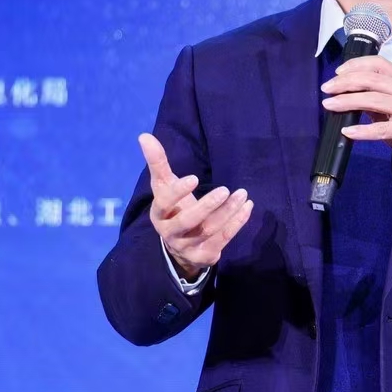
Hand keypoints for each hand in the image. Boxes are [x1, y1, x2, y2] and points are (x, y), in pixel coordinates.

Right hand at [139, 132, 252, 278]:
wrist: (180, 249)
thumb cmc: (173, 208)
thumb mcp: (164, 187)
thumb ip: (157, 163)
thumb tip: (144, 135)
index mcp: (159, 215)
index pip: (164, 204)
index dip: (178, 192)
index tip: (194, 178)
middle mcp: (171, 233)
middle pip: (188, 221)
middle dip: (207, 206)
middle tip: (224, 190)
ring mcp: (188, 247)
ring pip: (210, 230)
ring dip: (228, 212)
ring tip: (242, 194)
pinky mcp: (205, 255)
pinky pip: (223, 239)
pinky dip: (237, 223)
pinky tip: (247, 207)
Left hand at [320, 55, 391, 164]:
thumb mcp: (391, 103)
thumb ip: (371, 94)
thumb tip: (341, 90)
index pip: (378, 63)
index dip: (356, 64)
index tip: (338, 72)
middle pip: (372, 79)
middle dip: (345, 82)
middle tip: (326, 89)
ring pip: (373, 100)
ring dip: (347, 101)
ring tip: (329, 105)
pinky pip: (380, 129)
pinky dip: (361, 130)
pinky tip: (347, 131)